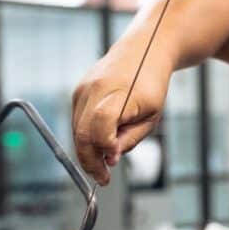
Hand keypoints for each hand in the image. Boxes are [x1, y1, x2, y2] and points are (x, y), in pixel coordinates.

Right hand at [72, 30, 172, 185]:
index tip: (113, 161)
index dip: (104, 146)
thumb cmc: (151, 86)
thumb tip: (110, 158)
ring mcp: (83, 89)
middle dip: (91, 160)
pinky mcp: (78, 90)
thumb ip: (131, 139)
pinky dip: (85, 138)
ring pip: (77, 130)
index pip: (102, 123)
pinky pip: (77, 122)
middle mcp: (96, 89)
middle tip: (103, 178)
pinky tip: (99, 145)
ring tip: (102, 167)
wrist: (144, 50)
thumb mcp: (152, 118)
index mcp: (121, 94)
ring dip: (87, 152)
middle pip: (83, 132)